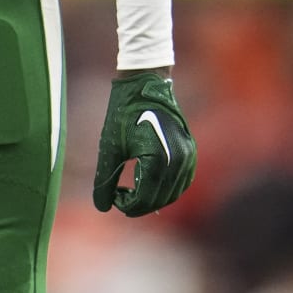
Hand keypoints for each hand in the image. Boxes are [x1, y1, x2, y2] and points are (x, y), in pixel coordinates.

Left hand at [92, 72, 196, 216]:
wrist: (145, 84)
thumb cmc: (124, 113)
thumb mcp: (110, 147)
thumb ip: (105, 179)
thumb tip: (101, 207)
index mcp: (158, 160)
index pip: (145, 199)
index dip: (128, 206)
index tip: (113, 198)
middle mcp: (179, 161)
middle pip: (160, 199)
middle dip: (139, 203)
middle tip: (120, 196)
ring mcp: (188, 156)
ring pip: (173, 192)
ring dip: (153, 197)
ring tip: (133, 188)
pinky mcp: (190, 151)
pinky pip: (182, 180)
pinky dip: (166, 187)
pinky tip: (149, 182)